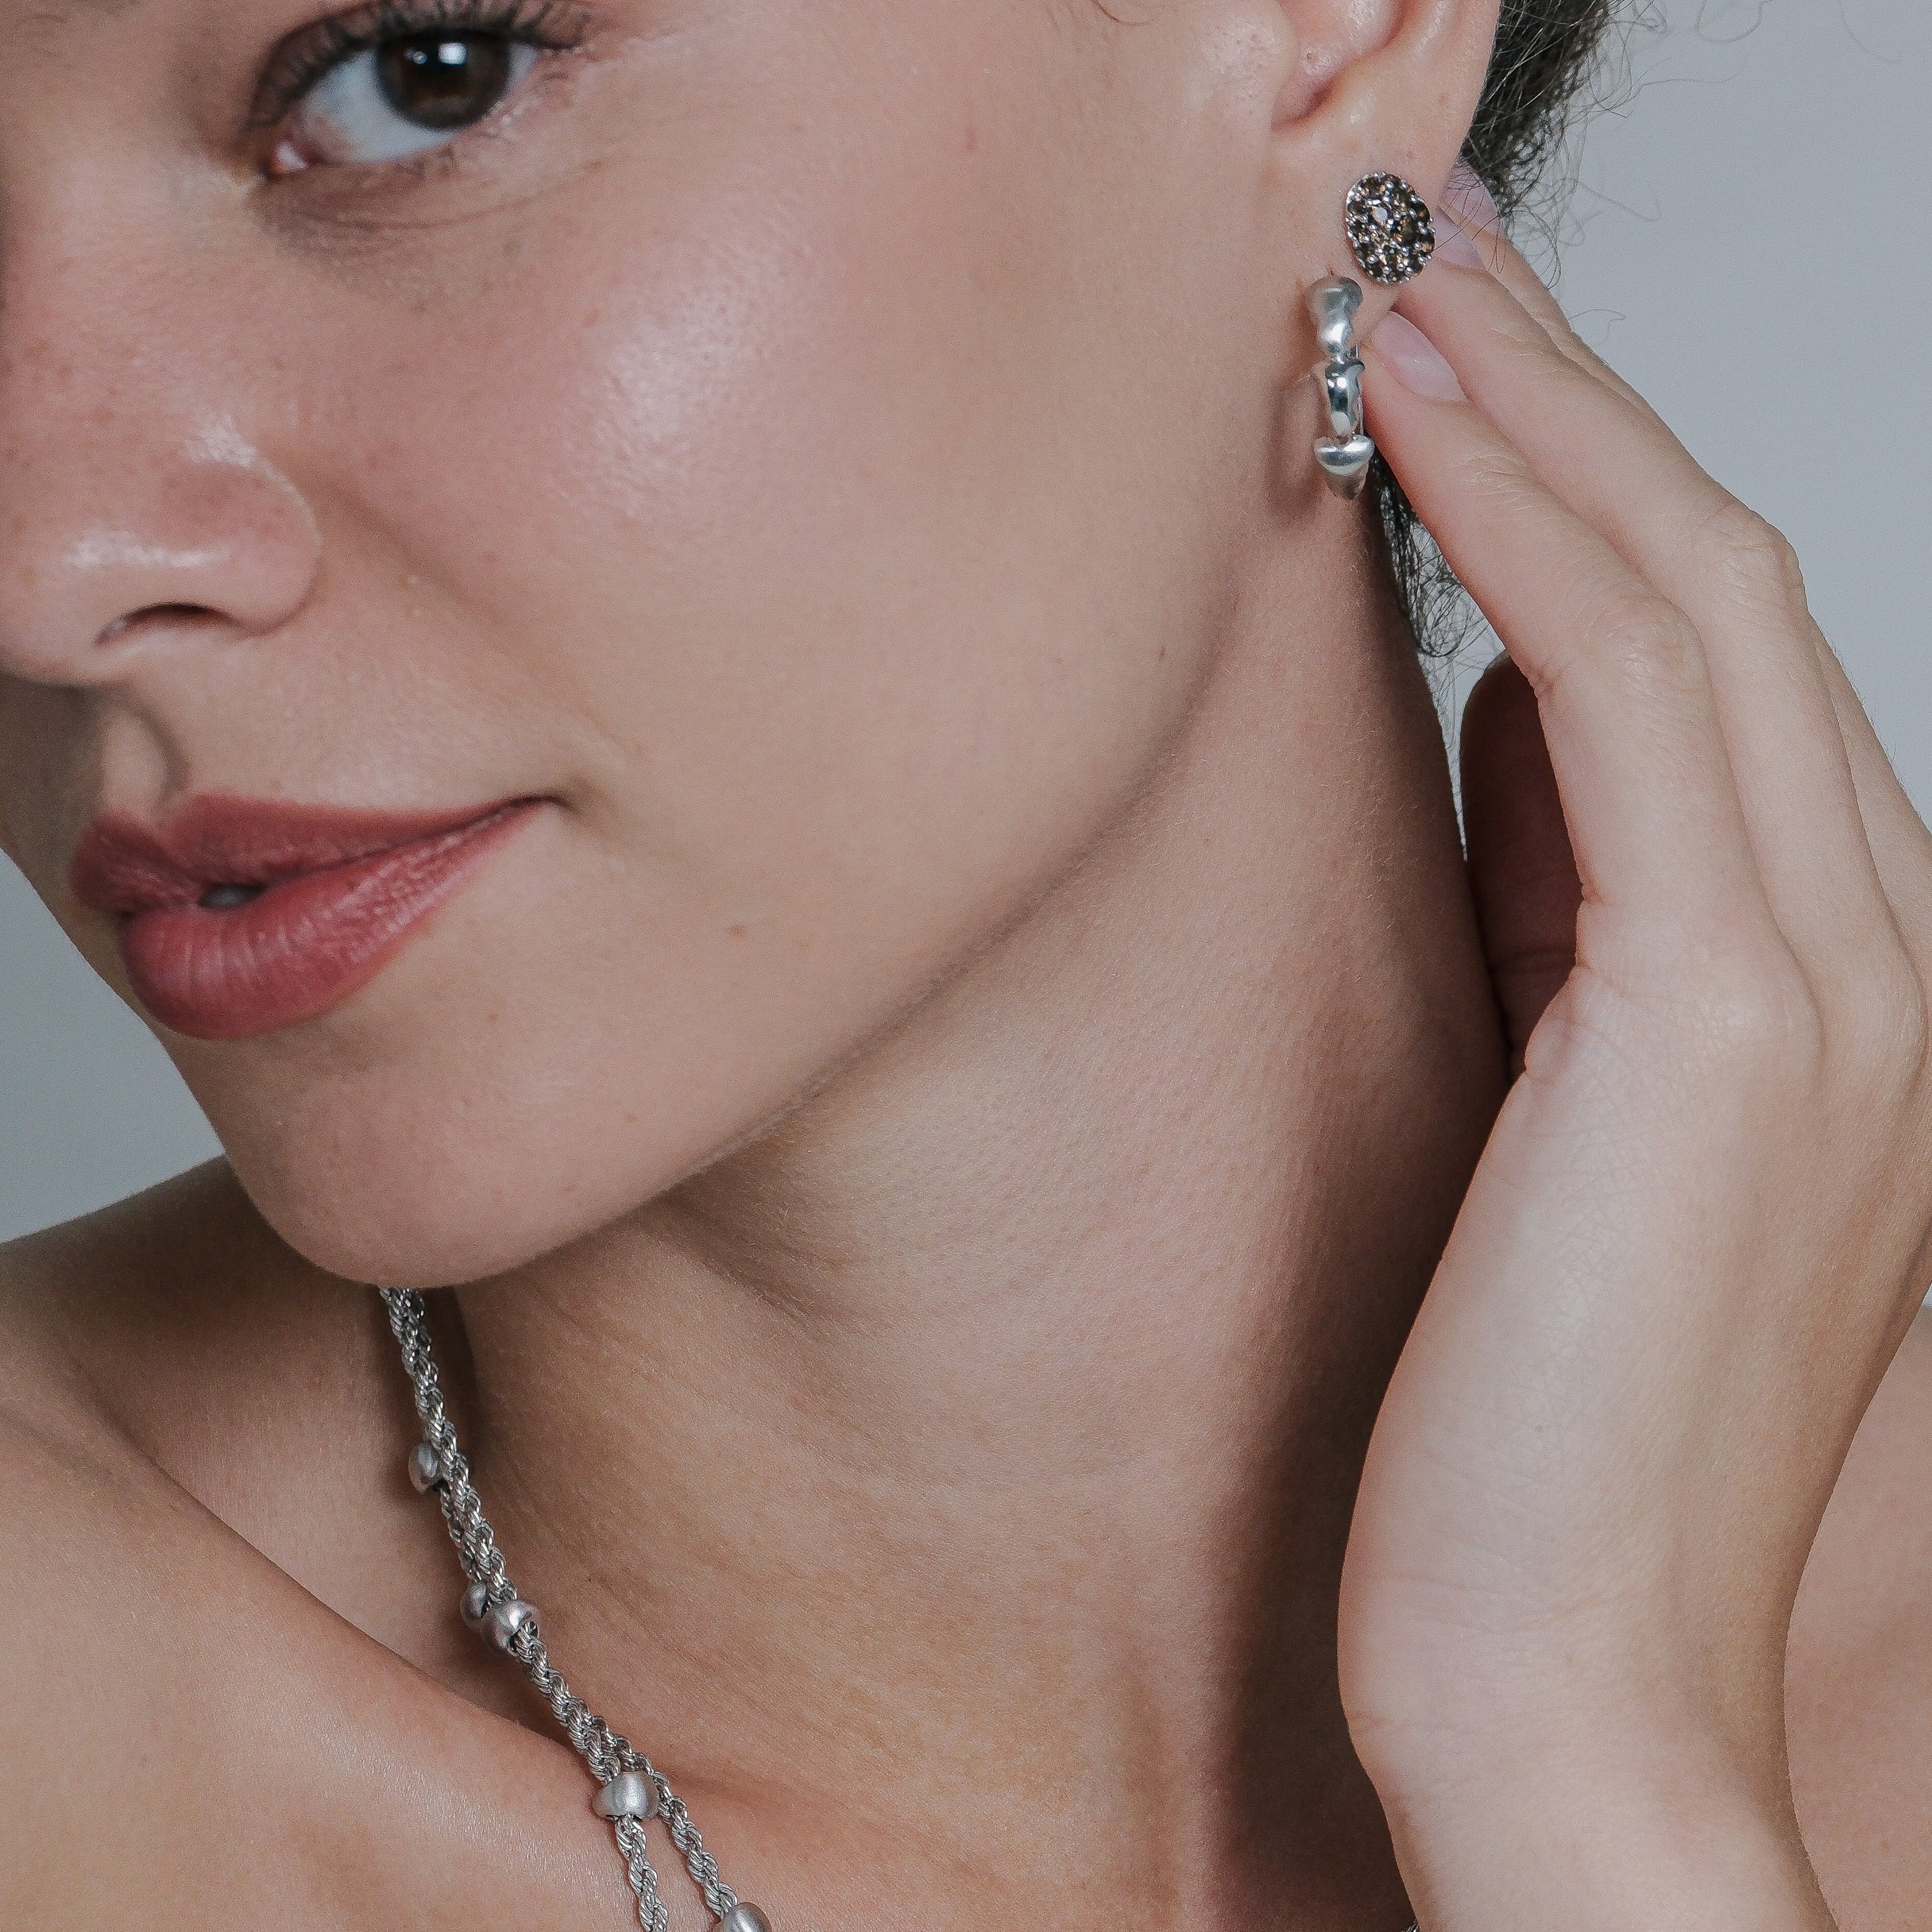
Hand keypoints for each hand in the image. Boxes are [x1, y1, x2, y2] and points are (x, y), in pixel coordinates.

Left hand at [1336, 208, 1931, 1930]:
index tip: (1460, 368)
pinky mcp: (1722, 1022)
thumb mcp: (1560, 1117)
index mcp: (1830, 986)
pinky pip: (1621, 686)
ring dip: (1546, 409)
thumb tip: (1512, 738)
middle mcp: (1877, 953)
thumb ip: (1574, 921)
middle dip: (1577, 394)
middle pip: (1723, 583)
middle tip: (1430, 243)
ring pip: (1695, 596)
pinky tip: (1407, 403)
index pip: (1714, 666)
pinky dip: (1519, 520)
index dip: (1588, 489)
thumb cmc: (1523, 1427)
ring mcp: (1829, 980)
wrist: (1561, 1679)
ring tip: (1400, 269)